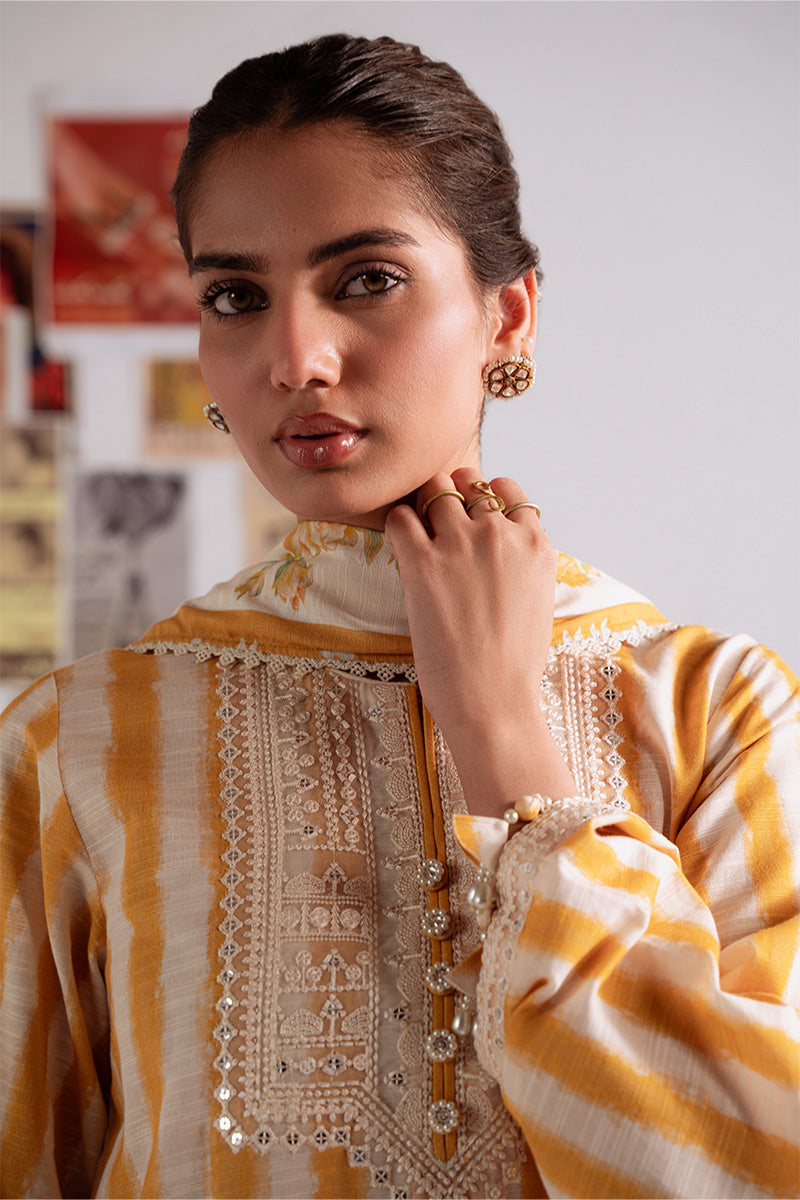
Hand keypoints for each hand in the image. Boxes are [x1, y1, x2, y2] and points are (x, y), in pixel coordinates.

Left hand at [384, 468, 577, 816]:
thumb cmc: (514, 666)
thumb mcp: (537, 602)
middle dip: (452, 493)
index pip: (507, 489)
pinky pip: (400, 518)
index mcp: (536, 544)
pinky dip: (397, 527)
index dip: (484, 497)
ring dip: (422, 507)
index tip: (471, 516)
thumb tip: (500, 550)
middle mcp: (501, 535)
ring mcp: (461, 545)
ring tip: (417, 534)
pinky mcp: (423, 563)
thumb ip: (522, 564)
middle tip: (437, 522)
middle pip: (468, 480)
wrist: (494, 702)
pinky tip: (401, 550)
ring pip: (434, 490)